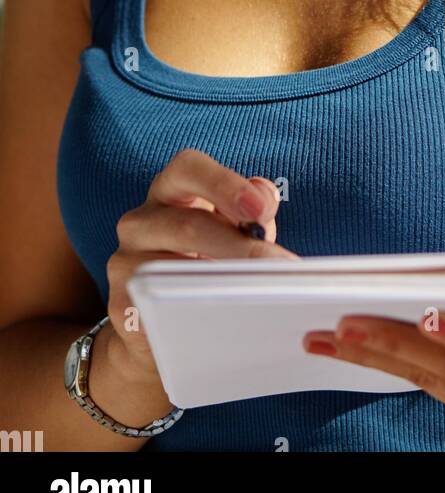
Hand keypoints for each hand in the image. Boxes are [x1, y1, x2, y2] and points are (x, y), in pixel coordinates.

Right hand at [107, 148, 296, 387]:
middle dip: (239, 246)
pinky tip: (220, 320)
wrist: (159, 325)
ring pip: (175, 268)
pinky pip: (162, 305)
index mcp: (170, 192)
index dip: (224, 183)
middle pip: (188, 224)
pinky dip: (195, 311)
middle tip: (276, 265)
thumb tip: (265, 198)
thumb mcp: (233, 230)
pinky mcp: (120, 303)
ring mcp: (125, 261)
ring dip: (222, 282)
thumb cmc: (205, 262)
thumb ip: (251, 210)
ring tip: (258, 296)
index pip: (188, 168)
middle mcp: (141, 220)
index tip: (259, 209)